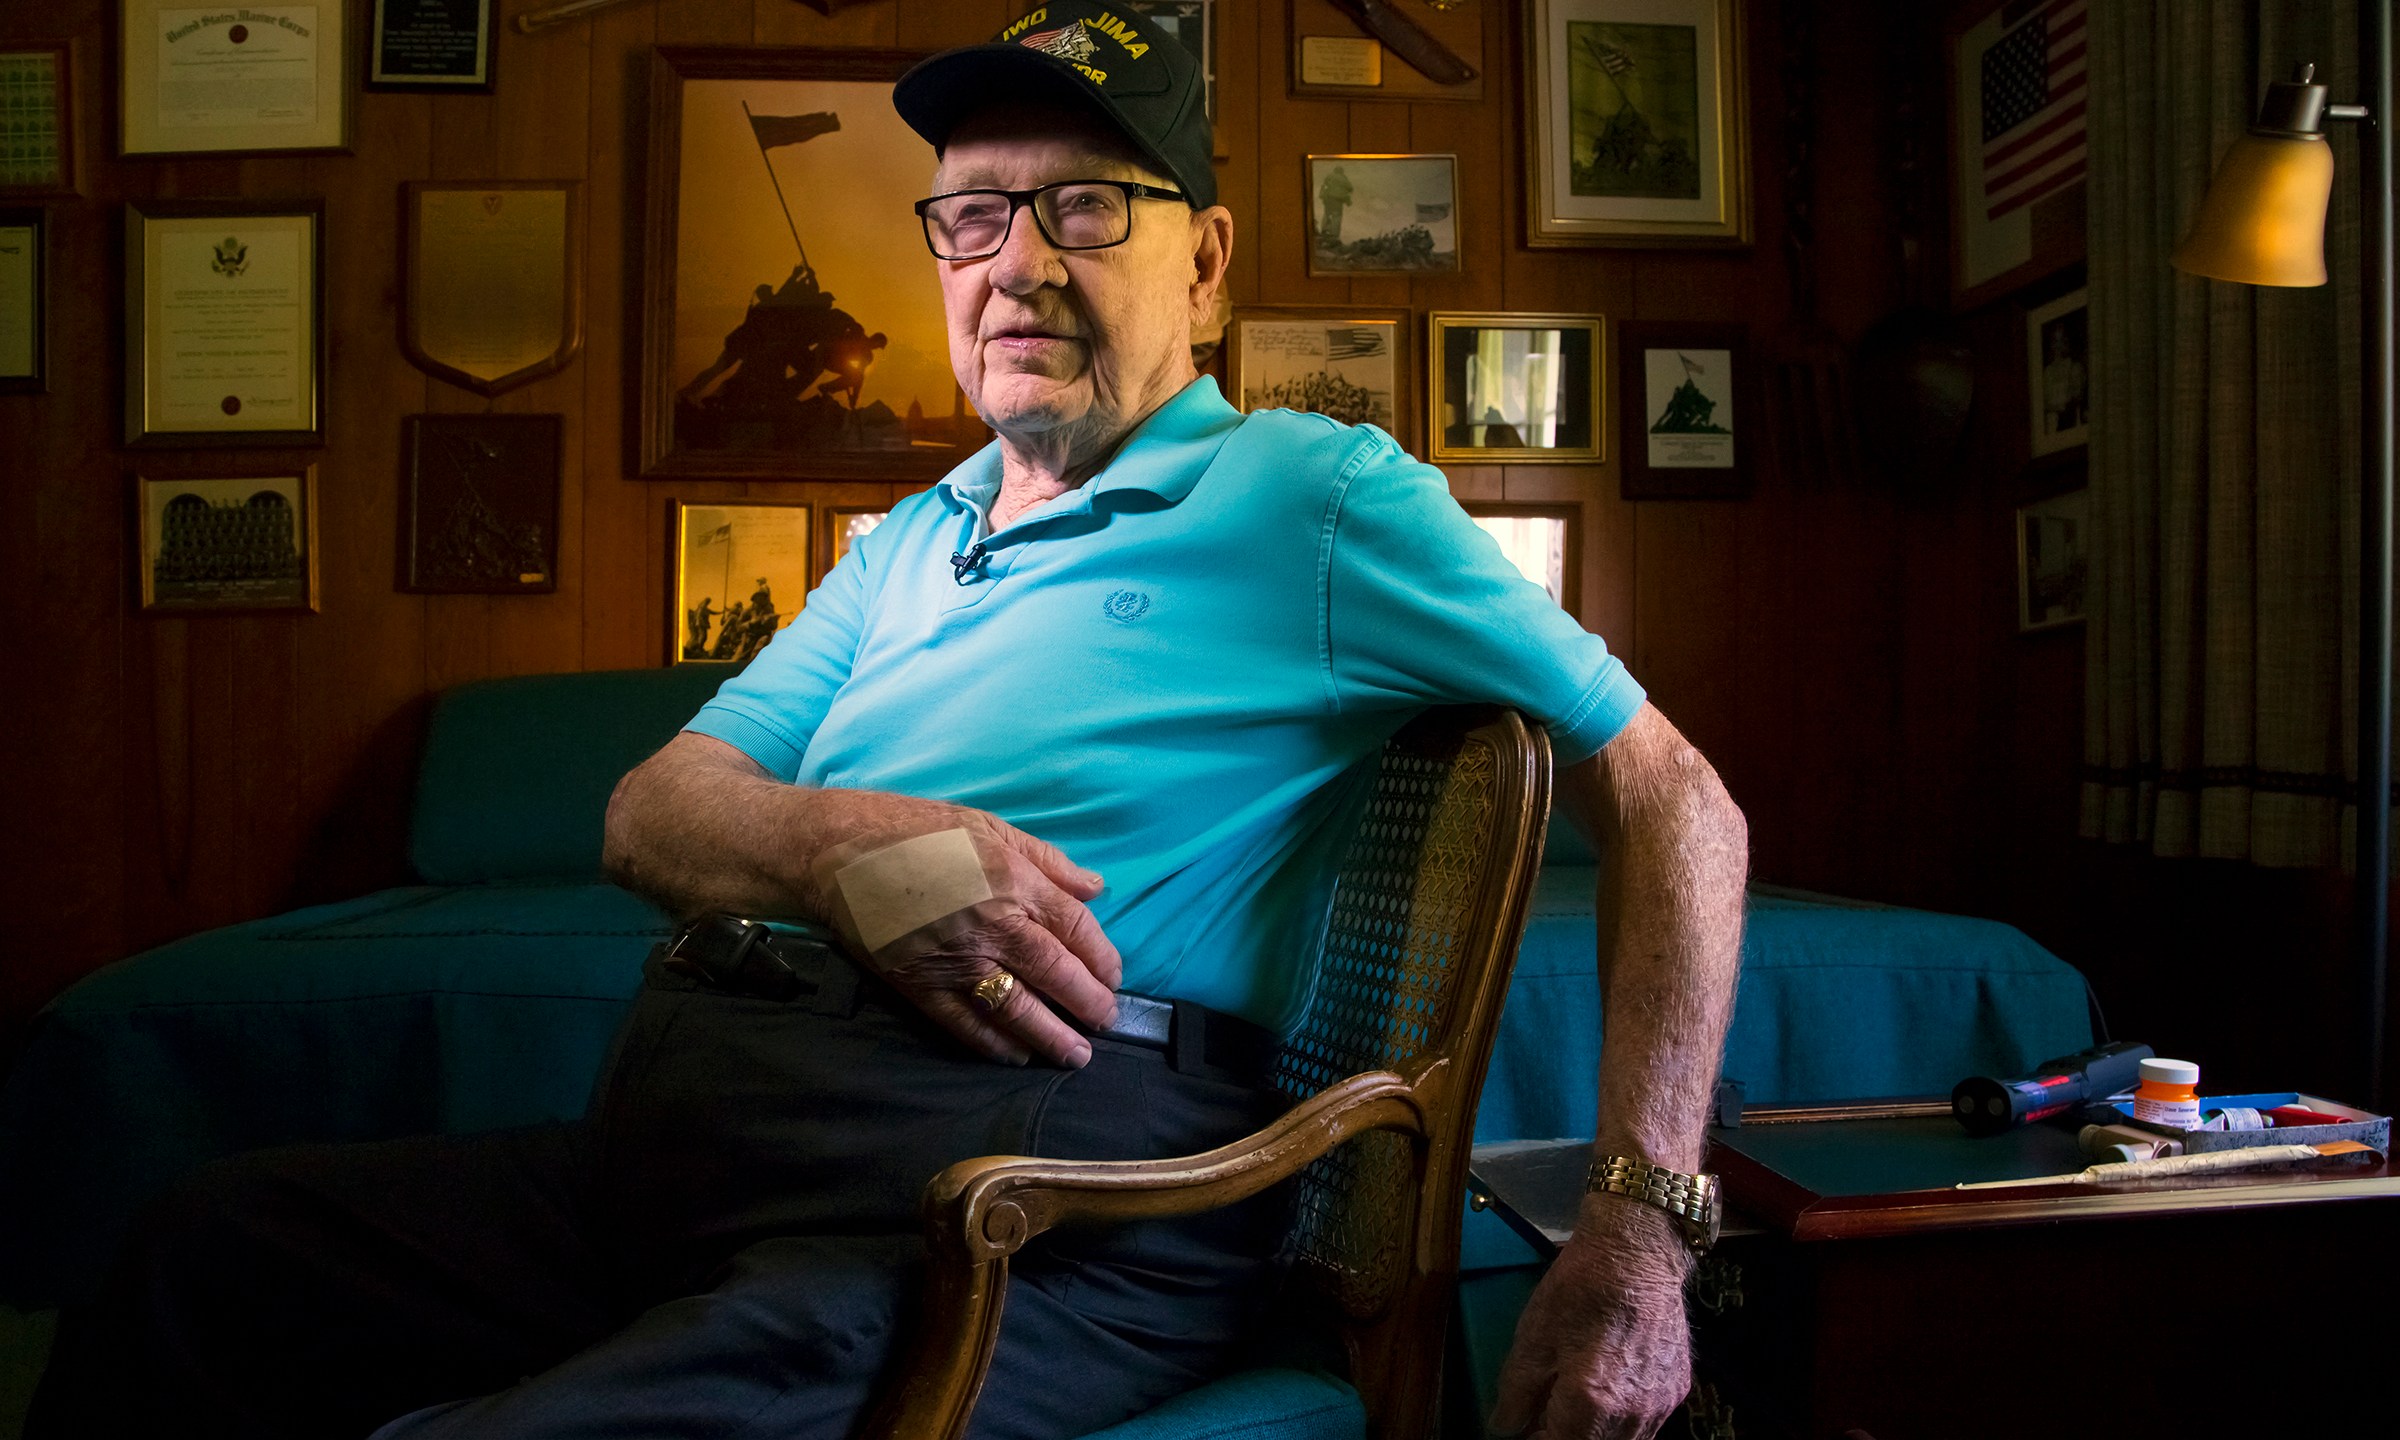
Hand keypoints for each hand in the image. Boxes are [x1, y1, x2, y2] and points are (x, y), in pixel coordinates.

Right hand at [807, 794, 1121, 1068]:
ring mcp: (955, 962)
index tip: (1114, 977)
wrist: (837, 853)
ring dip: (1051, 1037)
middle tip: (1106, 1022)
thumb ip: (1046, 860)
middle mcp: (992, 927)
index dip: (1102, 958)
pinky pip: (966, 1024)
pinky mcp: (920, 986)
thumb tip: (1094, 888)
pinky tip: (1017, 1055)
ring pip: (1017, 1009)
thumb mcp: (988, 826)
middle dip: (1087, 1004)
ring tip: (1076, 1056)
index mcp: (1014, 882)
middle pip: (1055, 975)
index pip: (1075, 929)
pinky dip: (994, 1044)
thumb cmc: (915, 831)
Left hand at [1489, 1194, 1694, 1439]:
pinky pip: (1647, 1425)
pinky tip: (1606, 1392)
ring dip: (1596, 1435)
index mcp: (1592, 1404)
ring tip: (1573, 1406)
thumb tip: (1504, 1427)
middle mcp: (1634, 1415)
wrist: (1637, 1251)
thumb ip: (1515, 1393)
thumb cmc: (1580, 1288)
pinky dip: (1622, 1422)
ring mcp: (1661, 1405)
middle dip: (1567, 1439)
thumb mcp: (1533, 1337)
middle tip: (1544, 1418)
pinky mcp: (1678, 1389)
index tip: (1525, 1430)